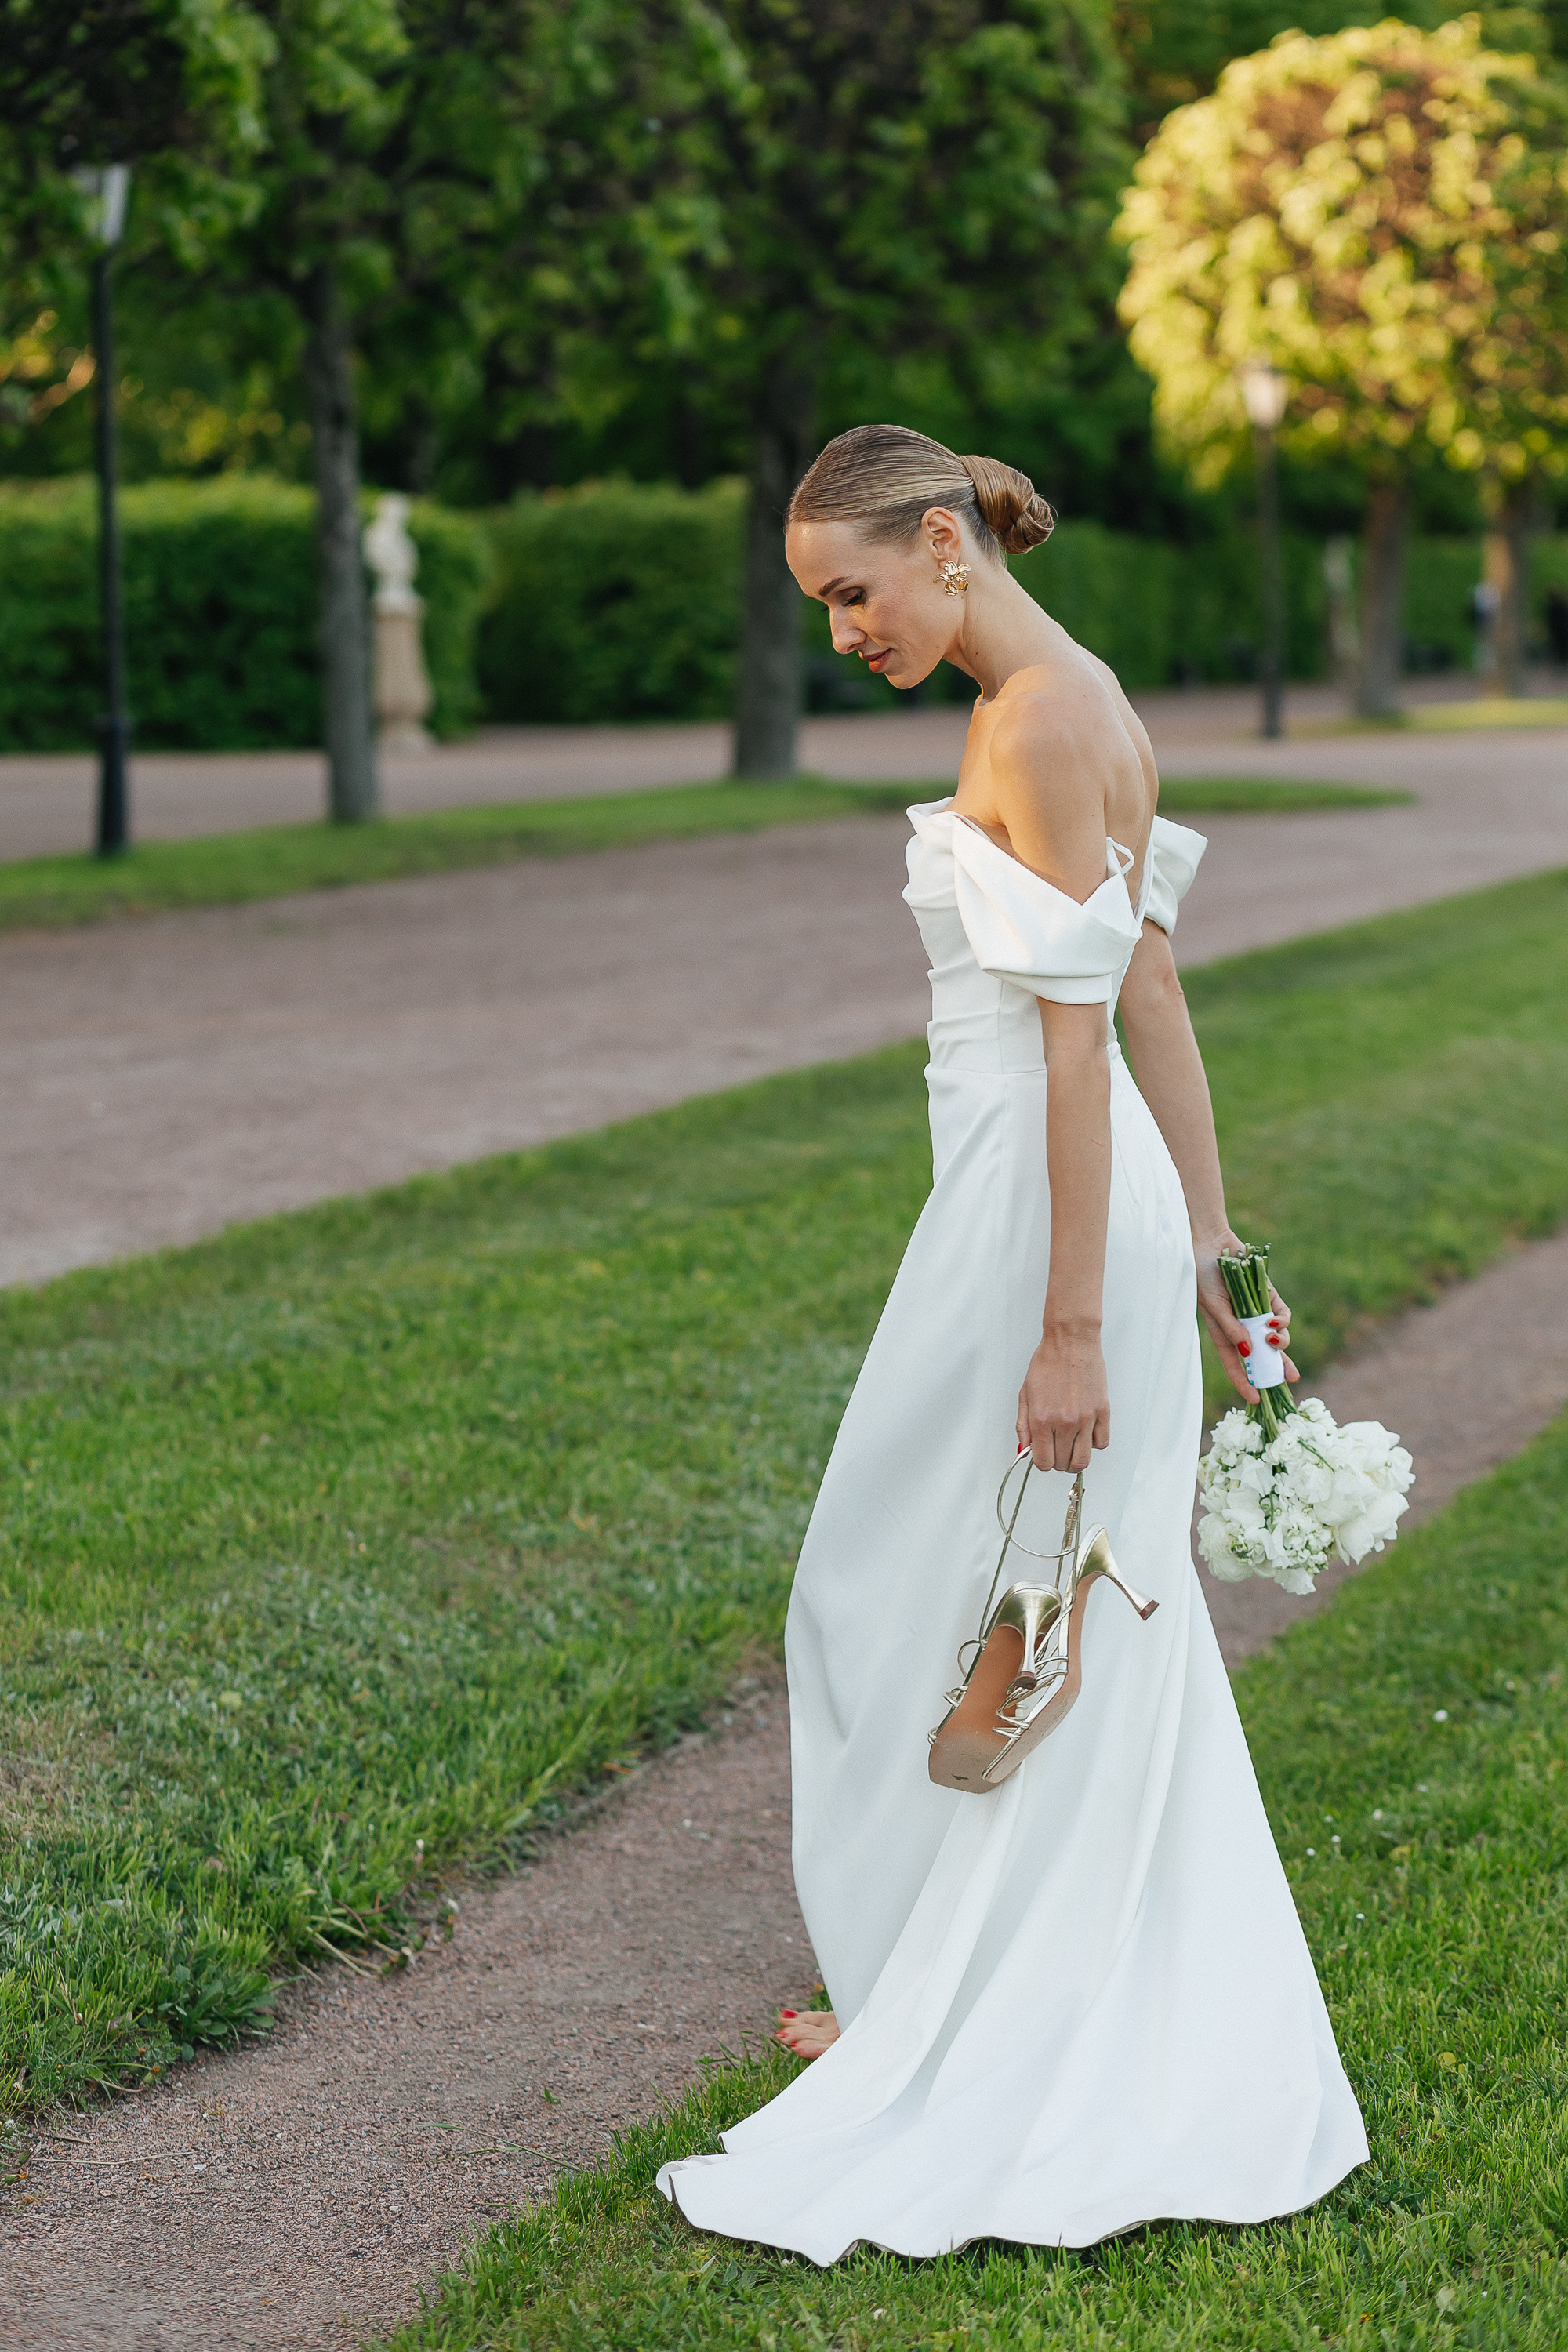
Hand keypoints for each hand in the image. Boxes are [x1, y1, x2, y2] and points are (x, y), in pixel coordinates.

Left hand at [1016, 1321, 1109, 1470]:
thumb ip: (1023, 1426)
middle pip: (1064, 1464)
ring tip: (1072, 1448)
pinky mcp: (1103, 1411)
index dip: (1042, 1463)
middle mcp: (1064, 1422)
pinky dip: (1094, 1444)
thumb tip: (1025, 1449)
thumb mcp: (1025, 1394)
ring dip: (1076, 1459)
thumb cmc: (1047, 1363)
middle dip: (1058, 1462)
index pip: (1043, 1462)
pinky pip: (1102, 1443)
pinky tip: (1086, 1433)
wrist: (1070, 1342)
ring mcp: (1086, 1418)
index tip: (1044, 1457)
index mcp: (1042, 1419)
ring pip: (1083, 1460)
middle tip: (1057, 1451)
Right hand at [1195, 1234, 1299, 1403]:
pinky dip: (1281, 1321)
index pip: (1236, 1364)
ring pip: (1276, 1337)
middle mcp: (1243, 1326)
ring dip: (1280, 1343)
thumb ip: (1230, 1328)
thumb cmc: (1203, 1275)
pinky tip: (1272, 1322)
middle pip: (1264, 1355)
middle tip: (1291, 1379)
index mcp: (1224, 1333)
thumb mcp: (1213, 1306)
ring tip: (1274, 1342)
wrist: (1212, 1242)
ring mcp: (1257, 1311)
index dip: (1244, 1383)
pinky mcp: (1269, 1296)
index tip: (1255, 1399)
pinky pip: (1282, 1315)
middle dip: (1278, 1367)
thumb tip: (1248, 1352)